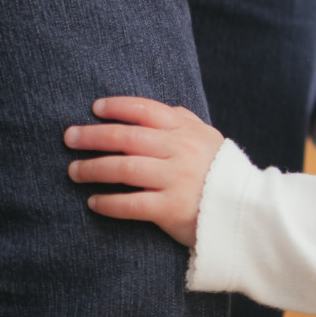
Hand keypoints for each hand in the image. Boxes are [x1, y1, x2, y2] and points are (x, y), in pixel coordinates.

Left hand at [65, 97, 223, 246]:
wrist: (245, 209)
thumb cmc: (220, 171)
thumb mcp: (208, 138)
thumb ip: (182, 122)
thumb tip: (150, 111)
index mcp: (187, 132)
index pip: (146, 111)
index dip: (117, 107)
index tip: (94, 109)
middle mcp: (180, 152)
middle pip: (126, 138)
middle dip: (92, 136)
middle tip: (70, 138)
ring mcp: (175, 180)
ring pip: (123, 170)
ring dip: (93, 169)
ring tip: (74, 171)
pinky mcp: (171, 209)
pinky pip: (131, 204)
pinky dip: (108, 203)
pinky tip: (94, 202)